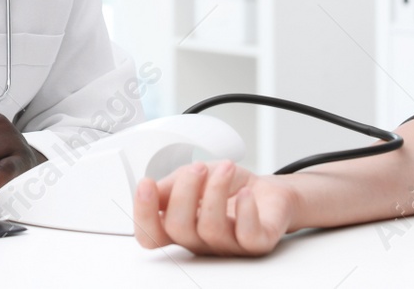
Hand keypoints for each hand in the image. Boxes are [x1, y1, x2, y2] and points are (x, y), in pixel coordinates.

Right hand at [132, 160, 297, 255]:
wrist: (269, 191)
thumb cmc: (231, 187)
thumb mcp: (196, 177)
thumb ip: (172, 185)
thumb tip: (151, 189)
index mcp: (182, 226)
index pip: (151, 235)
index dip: (143, 214)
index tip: (146, 184)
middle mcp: (201, 240)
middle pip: (177, 229)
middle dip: (183, 191)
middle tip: (197, 168)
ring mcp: (228, 245)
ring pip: (210, 228)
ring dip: (216, 190)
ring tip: (225, 168)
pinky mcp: (256, 244)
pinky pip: (247, 235)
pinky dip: (246, 210)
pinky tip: (246, 193)